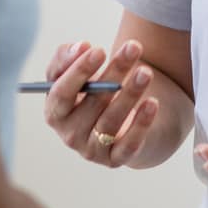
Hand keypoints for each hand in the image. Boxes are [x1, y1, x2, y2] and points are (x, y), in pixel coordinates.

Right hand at [40, 40, 162, 167]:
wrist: (114, 125)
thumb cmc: (89, 93)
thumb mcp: (73, 73)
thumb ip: (67, 57)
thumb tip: (80, 47)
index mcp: (55, 112)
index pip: (61, 93)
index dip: (78, 71)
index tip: (99, 50)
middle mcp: (69, 135)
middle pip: (92, 103)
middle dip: (113, 73)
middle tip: (133, 48)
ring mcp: (91, 150)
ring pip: (111, 121)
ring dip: (130, 94)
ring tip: (146, 72)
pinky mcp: (115, 159)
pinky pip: (128, 144)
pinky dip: (141, 124)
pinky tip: (152, 103)